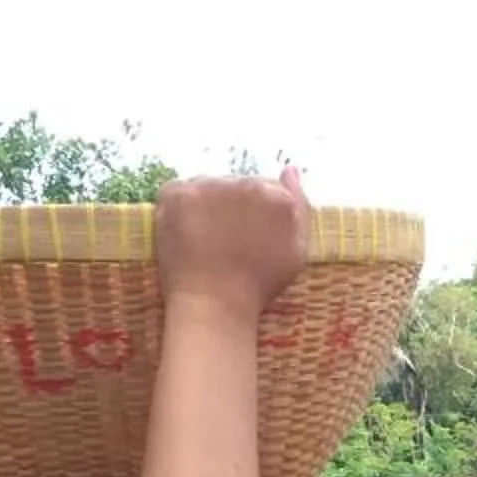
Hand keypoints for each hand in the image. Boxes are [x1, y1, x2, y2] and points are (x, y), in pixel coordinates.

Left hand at [156, 169, 308, 319]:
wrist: (215, 307)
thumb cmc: (259, 287)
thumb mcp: (297, 253)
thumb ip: (299, 207)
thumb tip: (290, 169)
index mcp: (276, 195)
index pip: (266, 189)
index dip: (257, 215)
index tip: (251, 239)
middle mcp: (244, 182)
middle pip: (236, 186)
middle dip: (232, 207)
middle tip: (226, 244)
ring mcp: (208, 185)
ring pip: (207, 187)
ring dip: (206, 206)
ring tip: (205, 242)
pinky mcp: (177, 193)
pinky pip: (178, 191)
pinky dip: (179, 208)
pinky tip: (186, 234)